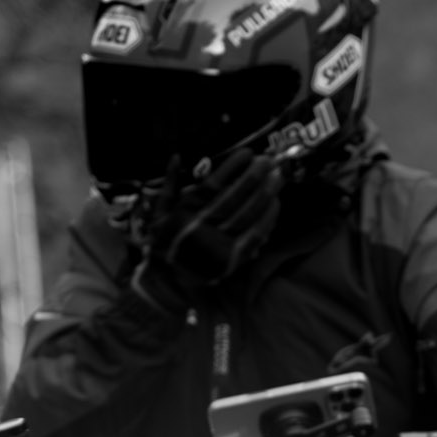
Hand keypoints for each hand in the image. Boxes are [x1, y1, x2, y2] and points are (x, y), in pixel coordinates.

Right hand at [126, 151, 286, 312]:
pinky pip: (254, 237)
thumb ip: (168, 184)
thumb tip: (176, 157)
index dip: (232, 168)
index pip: (212, 185)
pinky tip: (275, 204)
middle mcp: (202, 228)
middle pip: (234, 198)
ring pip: (248, 216)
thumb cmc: (162, 243)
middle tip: (269, 161)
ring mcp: (218, 246)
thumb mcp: (158, 212)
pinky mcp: (232, 261)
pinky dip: (267, 220)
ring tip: (278, 177)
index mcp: (185, 213)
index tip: (247, 153)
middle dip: (254, 177)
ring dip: (266, 194)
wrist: (165, 283)